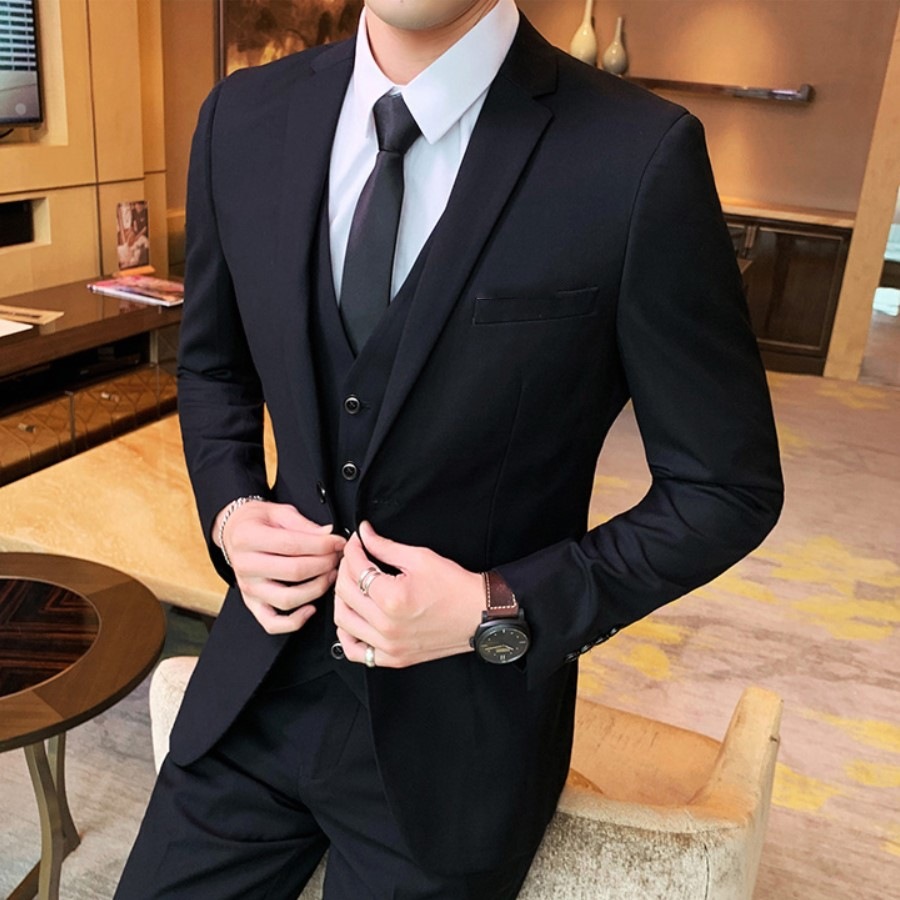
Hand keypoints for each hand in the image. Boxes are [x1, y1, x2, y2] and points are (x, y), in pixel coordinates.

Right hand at [217, 500, 345, 633]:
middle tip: (337, 557)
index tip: (339, 542)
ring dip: (316, 589)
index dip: (322, 545)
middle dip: (324, 564)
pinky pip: (272, 623)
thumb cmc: (257, 522)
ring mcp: (248, 587)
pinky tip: (311, 608)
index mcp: (249, 538)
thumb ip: (304, 525)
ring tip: (329, 575)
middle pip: (294, 572)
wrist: (234, 532)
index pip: (292, 545)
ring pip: (287, 599)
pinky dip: (294, 621)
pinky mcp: (251, 603)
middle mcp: (245, 565)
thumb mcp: (279, 512)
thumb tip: (329, 535)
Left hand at [334, 521, 483, 667]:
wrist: (479, 614)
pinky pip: (356, 651)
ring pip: (343, 621)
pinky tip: (354, 618)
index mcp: (392, 599)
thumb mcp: (420, 558)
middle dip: (345, 568)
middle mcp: (387, 626)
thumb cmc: (456, 588)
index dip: (353, 549)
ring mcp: (389, 645)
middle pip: (345, 593)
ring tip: (354, 585)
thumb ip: (385, 547)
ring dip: (343, 599)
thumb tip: (365, 535)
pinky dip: (348, 635)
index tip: (358, 542)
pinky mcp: (394, 658)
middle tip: (355, 558)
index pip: (356, 569)